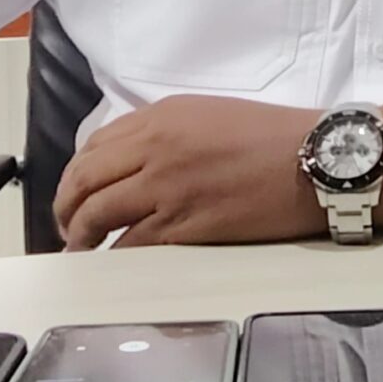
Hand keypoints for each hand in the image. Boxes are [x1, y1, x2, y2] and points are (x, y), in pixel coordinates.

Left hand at [54, 96, 317, 249]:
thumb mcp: (209, 116)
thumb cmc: (274, 137)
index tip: (75, 191)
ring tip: (78, 249)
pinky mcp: (185, 224)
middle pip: (85, 178)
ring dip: (79, 235)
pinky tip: (109, 265)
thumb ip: (167, 133)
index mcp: (161, 116)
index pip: (95, 144)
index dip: (76, 173)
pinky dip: (112, 257)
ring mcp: (167, 187)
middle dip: (65, 205)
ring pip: (97, 213)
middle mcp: (155, 147)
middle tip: (65, 225)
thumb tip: (135, 163)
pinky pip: (131, 245)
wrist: (317, 159)